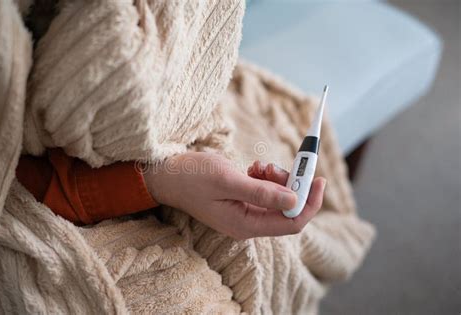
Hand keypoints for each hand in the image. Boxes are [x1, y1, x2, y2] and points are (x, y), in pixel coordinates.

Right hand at [143, 152, 325, 239]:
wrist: (167, 175)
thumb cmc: (191, 176)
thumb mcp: (227, 180)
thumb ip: (261, 192)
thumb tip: (295, 201)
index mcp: (245, 225)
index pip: (291, 223)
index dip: (309, 202)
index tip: (318, 178)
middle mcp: (247, 223)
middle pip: (287, 211)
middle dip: (291, 186)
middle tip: (283, 165)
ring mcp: (244, 213)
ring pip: (277, 199)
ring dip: (277, 179)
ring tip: (261, 165)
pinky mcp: (241, 201)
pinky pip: (265, 192)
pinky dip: (266, 178)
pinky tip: (254, 168)